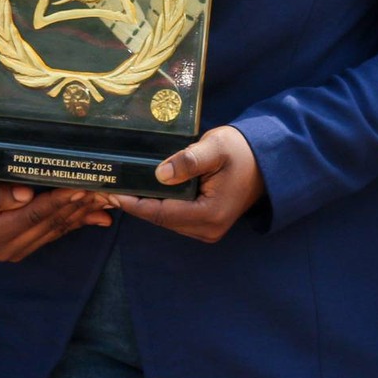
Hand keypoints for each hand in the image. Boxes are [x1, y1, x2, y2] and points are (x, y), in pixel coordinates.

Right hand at [0, 173, 111, 261]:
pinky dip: (79, 222)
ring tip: (107, 196)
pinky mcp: (25, 245)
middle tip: (103, 186)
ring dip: (84, 212)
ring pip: (58, 229)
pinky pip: (56, 233)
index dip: (59, 200)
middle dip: (79, 204)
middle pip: (51, 223)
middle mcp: (8, 249)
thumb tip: (24, 194)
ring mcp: (18, 250)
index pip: (33, 215)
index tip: (81, 185)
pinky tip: (100, 216)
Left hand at [108, 126, 264, 242]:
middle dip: (136, 204)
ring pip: (167, 219)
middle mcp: (208, 229)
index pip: (162, 213)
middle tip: (110, 186)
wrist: (267, 161)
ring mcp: (208, 230)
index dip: (134, 204)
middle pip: (161, 219)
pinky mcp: (206, 224)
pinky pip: (176, 217)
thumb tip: (159, 174)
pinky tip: (144, 190)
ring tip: (122, 186)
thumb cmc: (242, 151)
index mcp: (210, 214)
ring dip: (146, 204)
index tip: (112, 192)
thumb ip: (189, 161)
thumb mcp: (216, 147)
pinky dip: (159, 205)